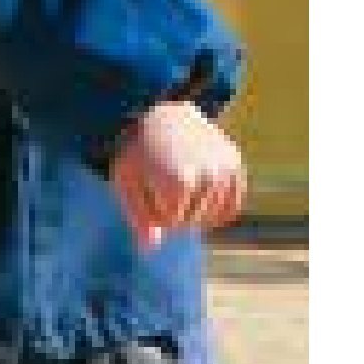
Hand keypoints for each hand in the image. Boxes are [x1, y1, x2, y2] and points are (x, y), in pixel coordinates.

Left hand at [110, 97, 245, 244]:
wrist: (163, 114)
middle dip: (175, 213)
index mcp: (179, 179)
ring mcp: (225, 169)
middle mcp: (208, 174)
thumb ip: (138, 216)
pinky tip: (200, 197)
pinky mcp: (236, 165)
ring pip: (213, 216)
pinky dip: (217, 209)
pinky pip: (232, 206)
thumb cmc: (138, 151)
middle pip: (194, 221)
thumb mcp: (126, 181)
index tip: (147, 191)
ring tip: (179, 186)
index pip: (173, 223)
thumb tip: (150, 249)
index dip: (157, 213)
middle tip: (161, 186)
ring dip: (195, 211)